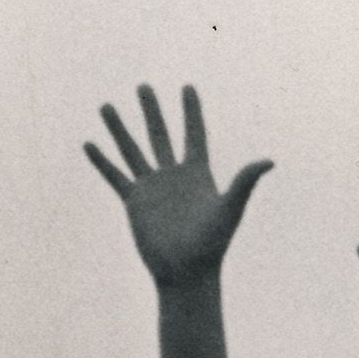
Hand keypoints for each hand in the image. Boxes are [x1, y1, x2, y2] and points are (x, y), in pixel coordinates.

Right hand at [84, 83, 273, 291]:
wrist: (186, 271)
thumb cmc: (212, 244)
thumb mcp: (230, 209)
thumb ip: (244, 182)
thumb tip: (269, 161)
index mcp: (197, 172)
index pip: (194, 133)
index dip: (192, 111)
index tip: (187, 88)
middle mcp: (173, 176)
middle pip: (160, 135)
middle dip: (152, 111)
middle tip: (143, 87)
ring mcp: (152, 188)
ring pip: (133, 150)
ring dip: (119, 129)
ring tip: (106, 107)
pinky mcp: (134, 202)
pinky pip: (115, 176)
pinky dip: (102, 161)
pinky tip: (89, 144)